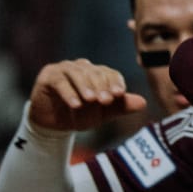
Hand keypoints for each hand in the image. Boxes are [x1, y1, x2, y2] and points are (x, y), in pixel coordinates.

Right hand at [28, 60, 147, 131]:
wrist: (54, 124)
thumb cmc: (81, 115)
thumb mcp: (103, 114)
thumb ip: (121, 107)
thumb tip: (143, 103)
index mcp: (98, 73)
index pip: (110, 73)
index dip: (115, 83)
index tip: (119, 94)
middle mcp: (82, 67)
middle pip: (95, 72)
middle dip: (101, 86)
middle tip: (105, 101)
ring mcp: (64, 69)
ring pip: (77, 74)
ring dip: (85, 87)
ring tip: (91, 100)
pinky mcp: (48, 76)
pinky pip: (60, 82)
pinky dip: (69, 93)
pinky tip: (75, 104)